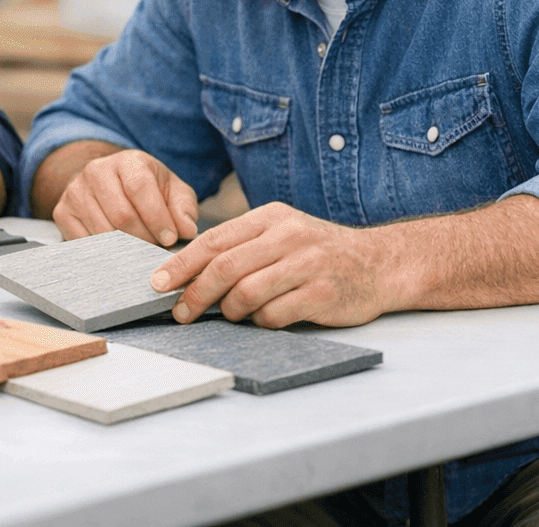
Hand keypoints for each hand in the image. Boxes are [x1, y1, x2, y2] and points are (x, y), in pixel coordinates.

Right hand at [51, 149, 198, 246]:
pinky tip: (117, 251)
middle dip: (144, 238)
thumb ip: (184, 208)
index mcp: (127, 161)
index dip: (157, 217)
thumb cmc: (146, 190)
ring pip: (103, 232)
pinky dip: (104, 253)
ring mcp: (75, 191)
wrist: (109, 183)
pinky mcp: (62, 212)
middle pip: (121, 215)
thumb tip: (187, 229)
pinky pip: (83, 242)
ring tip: (139, 249)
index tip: (170, 238)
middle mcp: (96, 171)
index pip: (139, 187)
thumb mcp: (171, 191)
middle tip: (155, 247)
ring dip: (126, 249)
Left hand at [150, 202, 386, 327]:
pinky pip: (276, 314)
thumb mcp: (281, 234)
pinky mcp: (323, 293)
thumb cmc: (318, 252)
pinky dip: (262, 321)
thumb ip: (242, 246)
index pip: (214, 239)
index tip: (157, 283)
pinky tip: (266, 318)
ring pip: (247, 293)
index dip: (181, 264)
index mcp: (271, 217)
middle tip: (181, 312)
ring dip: (231, 311)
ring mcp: (307, 264)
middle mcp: (288, 236)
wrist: (380, 263)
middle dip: (195, 293)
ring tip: (233, 314)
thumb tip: (187, 273)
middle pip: (225, 267)